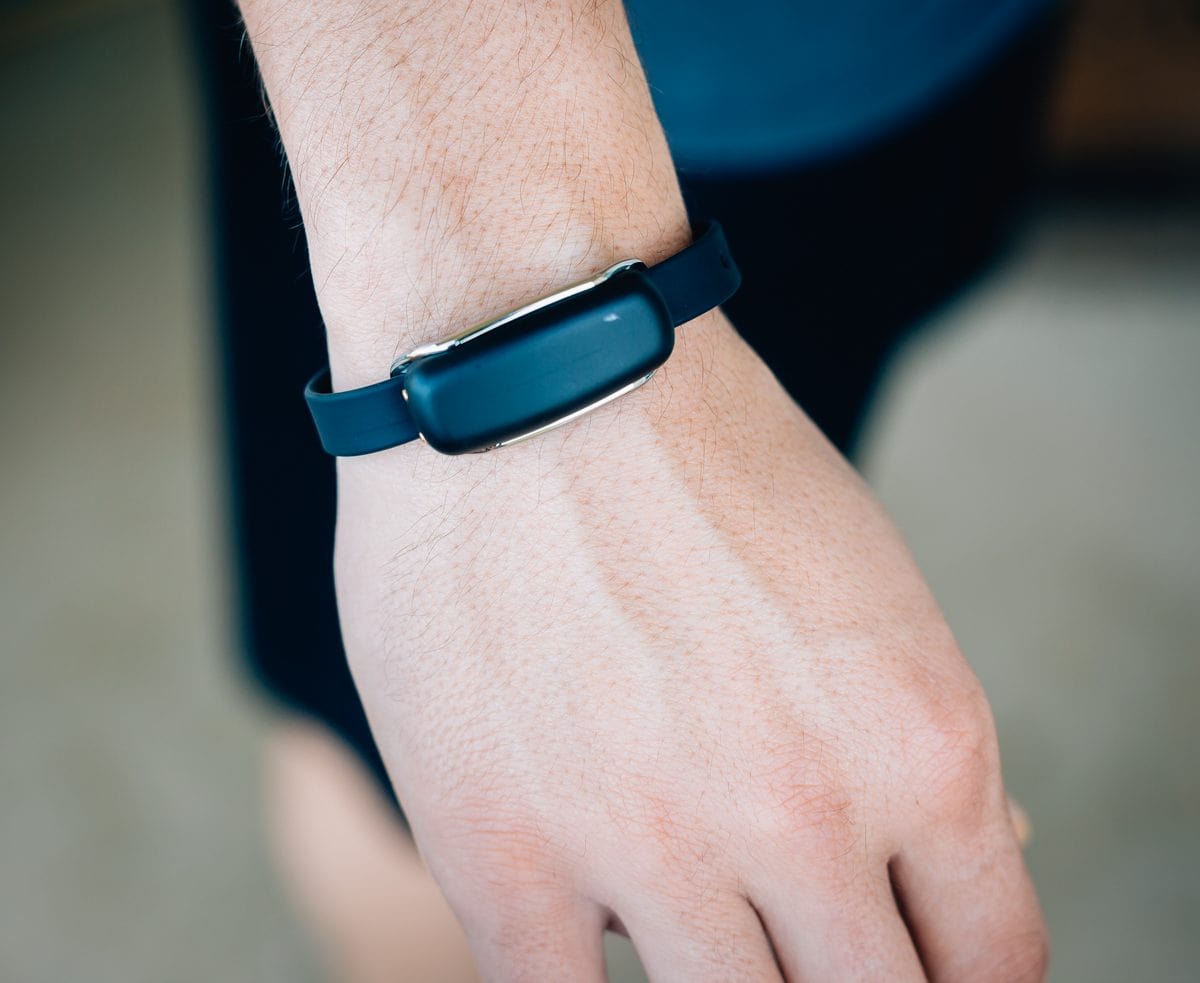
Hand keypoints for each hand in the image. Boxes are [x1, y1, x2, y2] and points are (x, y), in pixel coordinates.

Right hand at [333, 312, 1047, 980]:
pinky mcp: (501, 852)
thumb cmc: (702, 459)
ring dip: (720, 977)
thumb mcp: (870, 587)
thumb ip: (913, 745)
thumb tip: (981, 848)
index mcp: (923, 746)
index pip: (990, 964)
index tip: (900, 962)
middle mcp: (806, 816)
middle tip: (790, 939)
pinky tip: (580, 932)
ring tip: (689, 911)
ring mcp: (651, 845)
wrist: (534, 365)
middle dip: (838, 978)